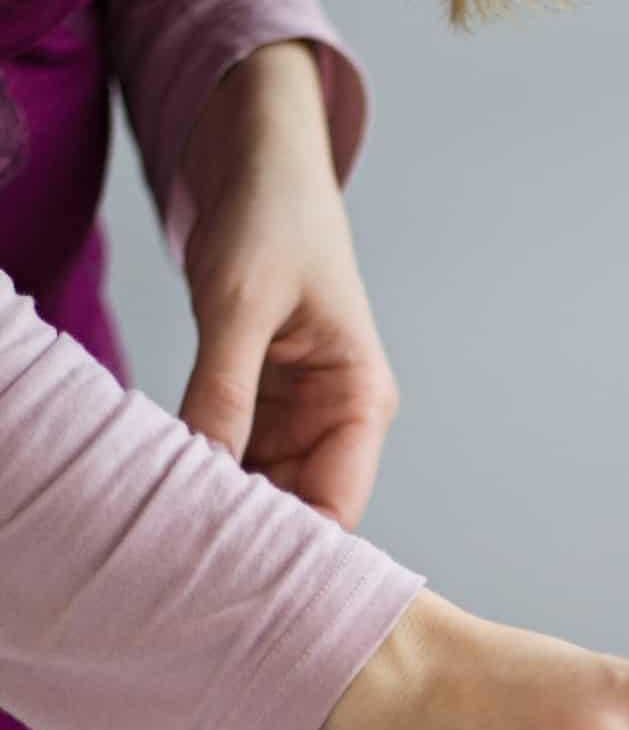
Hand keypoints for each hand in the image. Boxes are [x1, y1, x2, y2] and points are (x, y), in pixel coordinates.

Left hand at [179, 41, 397, 528]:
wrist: (261, 163)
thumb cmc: (273, 219)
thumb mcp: (241, 304)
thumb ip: (223, 391)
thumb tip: (202, 474)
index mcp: (361, 400)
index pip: (336, 509)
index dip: (290, 548)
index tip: (228, 567)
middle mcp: (338, 420)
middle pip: (298, 511)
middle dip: (245, 532)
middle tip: (178, 549)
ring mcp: (299, 417)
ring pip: (261, 492)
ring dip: (217, 504)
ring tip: (166, 519)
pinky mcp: (261, 405)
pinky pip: (233, 459)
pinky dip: (202, 472)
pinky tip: (167, 483)